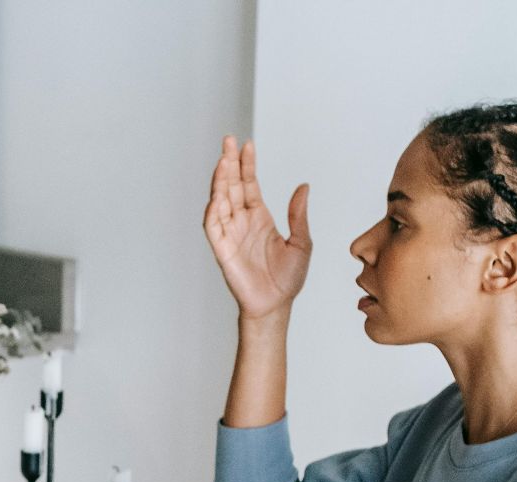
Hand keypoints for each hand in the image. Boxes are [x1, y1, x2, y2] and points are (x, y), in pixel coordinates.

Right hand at [204, 136, 310, 321]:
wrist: (276, 305)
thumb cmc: (288, 278)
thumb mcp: (302, 242)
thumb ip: (299, 215)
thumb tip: (303, 187)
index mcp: (259, 217)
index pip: (249, 184)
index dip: (247, 164)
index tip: (247, 144)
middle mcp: (242, 221)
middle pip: (231, 185)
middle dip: (229, 163)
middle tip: (228, 140)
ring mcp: (230, 234)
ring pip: (220, 201)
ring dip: (220, 181)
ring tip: (223, 161)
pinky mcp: (222, 250)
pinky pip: (213, 226)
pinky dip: (213, 210)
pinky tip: (217, 195)